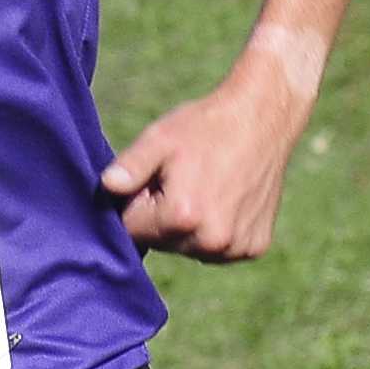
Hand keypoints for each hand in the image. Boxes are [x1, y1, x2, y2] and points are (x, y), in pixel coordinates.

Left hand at [98, 55, 310, 262]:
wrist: (262, 119)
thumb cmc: (205, 126)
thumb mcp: (159, 139)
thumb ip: (130, 167)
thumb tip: (107, 187)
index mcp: (183, 217)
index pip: (133, 230)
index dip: (135, 203)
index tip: (152, 180)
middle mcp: (212, 241)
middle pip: (162, 243)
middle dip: (160, 217)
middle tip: (179, 180)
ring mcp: (236, 248)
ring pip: (189, 249)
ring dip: (187, 227)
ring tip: (203, 186)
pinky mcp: (254, 247)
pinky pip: (218, 250)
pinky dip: (214, 231)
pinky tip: (224, 199)